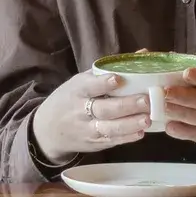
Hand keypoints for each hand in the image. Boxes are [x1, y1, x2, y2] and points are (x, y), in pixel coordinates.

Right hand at [31, 67, 152, 165]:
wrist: (48, 130)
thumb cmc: (70, 99)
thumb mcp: (81, 81)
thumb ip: (108, 70)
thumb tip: (142, 53)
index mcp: (77, 91)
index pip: (90, 86)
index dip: (104, 83)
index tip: (118, 79)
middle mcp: (81, 111)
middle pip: (104, 109)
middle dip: (126, 105)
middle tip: (146, 100)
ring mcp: (87, 129)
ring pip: (109, 128)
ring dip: (129, 124)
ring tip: (147, 119)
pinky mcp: (94, 143)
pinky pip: (111, 141)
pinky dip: (126, 138)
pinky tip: (140, 132)